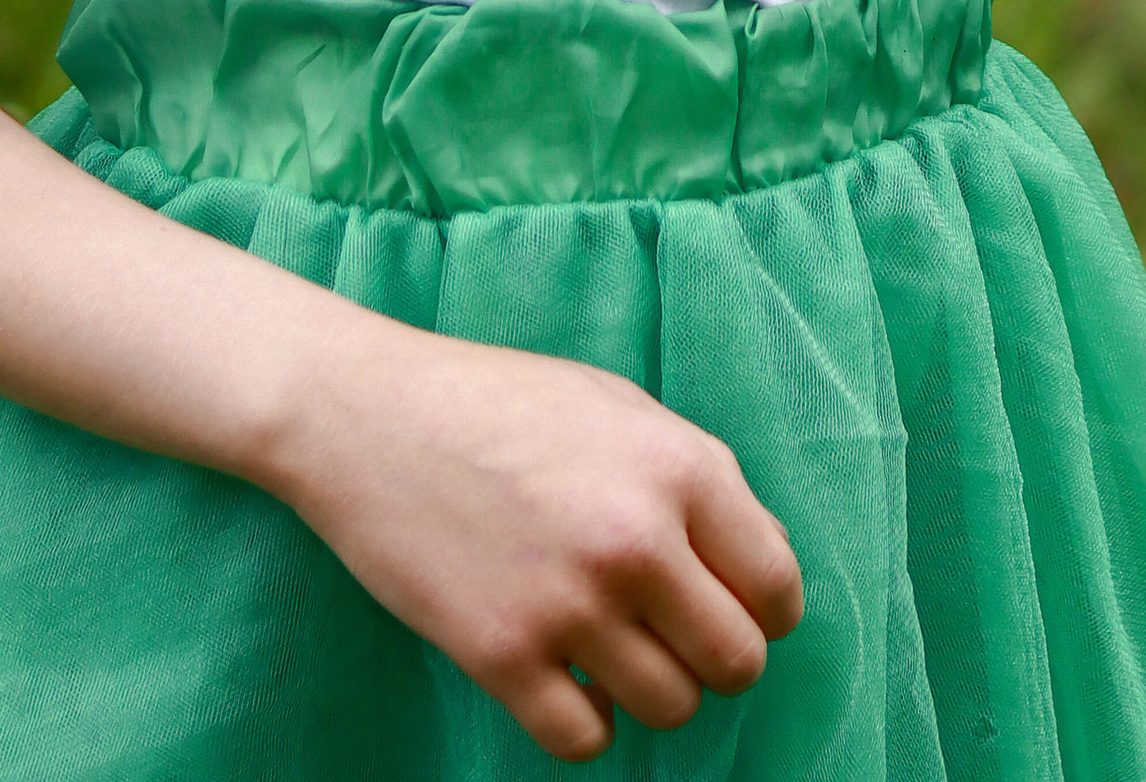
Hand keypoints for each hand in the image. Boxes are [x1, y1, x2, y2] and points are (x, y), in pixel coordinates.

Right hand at [287, 320, 803, 760]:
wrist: (368, 415)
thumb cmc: (500, 404)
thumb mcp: (621, 409)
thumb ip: (696, 483)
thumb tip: (755, 570)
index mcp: (679, 469)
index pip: (777, 589)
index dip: (763, 609)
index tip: (730, 607)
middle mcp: (636, 542)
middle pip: (737, 663)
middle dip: (714, 657)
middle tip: (672, 633)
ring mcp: (569, 606)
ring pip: (672, 709)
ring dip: (649, 687)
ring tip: (609, 643)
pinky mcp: (503, 659)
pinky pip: (587, 741)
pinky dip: (585, 720)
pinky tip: (561, 674)